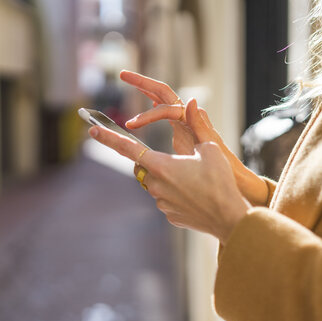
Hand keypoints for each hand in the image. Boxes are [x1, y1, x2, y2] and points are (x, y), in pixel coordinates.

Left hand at [119, 71, 268, 205]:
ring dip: (169, 178)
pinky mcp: (170, 216)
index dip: (109, 137)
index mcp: (161, 165)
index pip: (127, 148)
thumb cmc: (220, 181)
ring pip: (157, 184)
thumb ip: (196, 125)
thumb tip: (191, 103)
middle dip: (154, 161)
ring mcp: (162, 203)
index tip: (93, 129)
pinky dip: (177, 194)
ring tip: (195, 180)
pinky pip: (167, 200)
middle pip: (145, 167)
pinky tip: (197, 196)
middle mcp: (156, 185)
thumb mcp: (209, 148)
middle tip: (179, 161)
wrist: (228, 218)